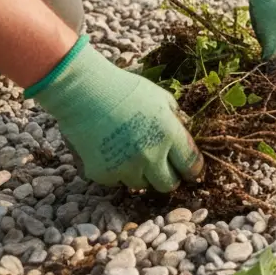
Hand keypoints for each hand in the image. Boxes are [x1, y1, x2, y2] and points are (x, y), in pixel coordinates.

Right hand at [28, 37, 203, 191]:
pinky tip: (109, 153)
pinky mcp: (103, 174)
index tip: (189, 171)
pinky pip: (115, 181)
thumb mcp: (161, 98)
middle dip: (167, 177)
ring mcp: (126, 167)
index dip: (191, 170)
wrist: (83, 91)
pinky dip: (115, 172)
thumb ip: (176, 118)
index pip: (191, 166)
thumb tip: (185, 132)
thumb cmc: (124, 89)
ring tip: (130, 153)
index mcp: (170, 135)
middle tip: (160, 167)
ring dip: (140, 174)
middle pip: (168, 184)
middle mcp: (151, 156)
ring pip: (141, 185)